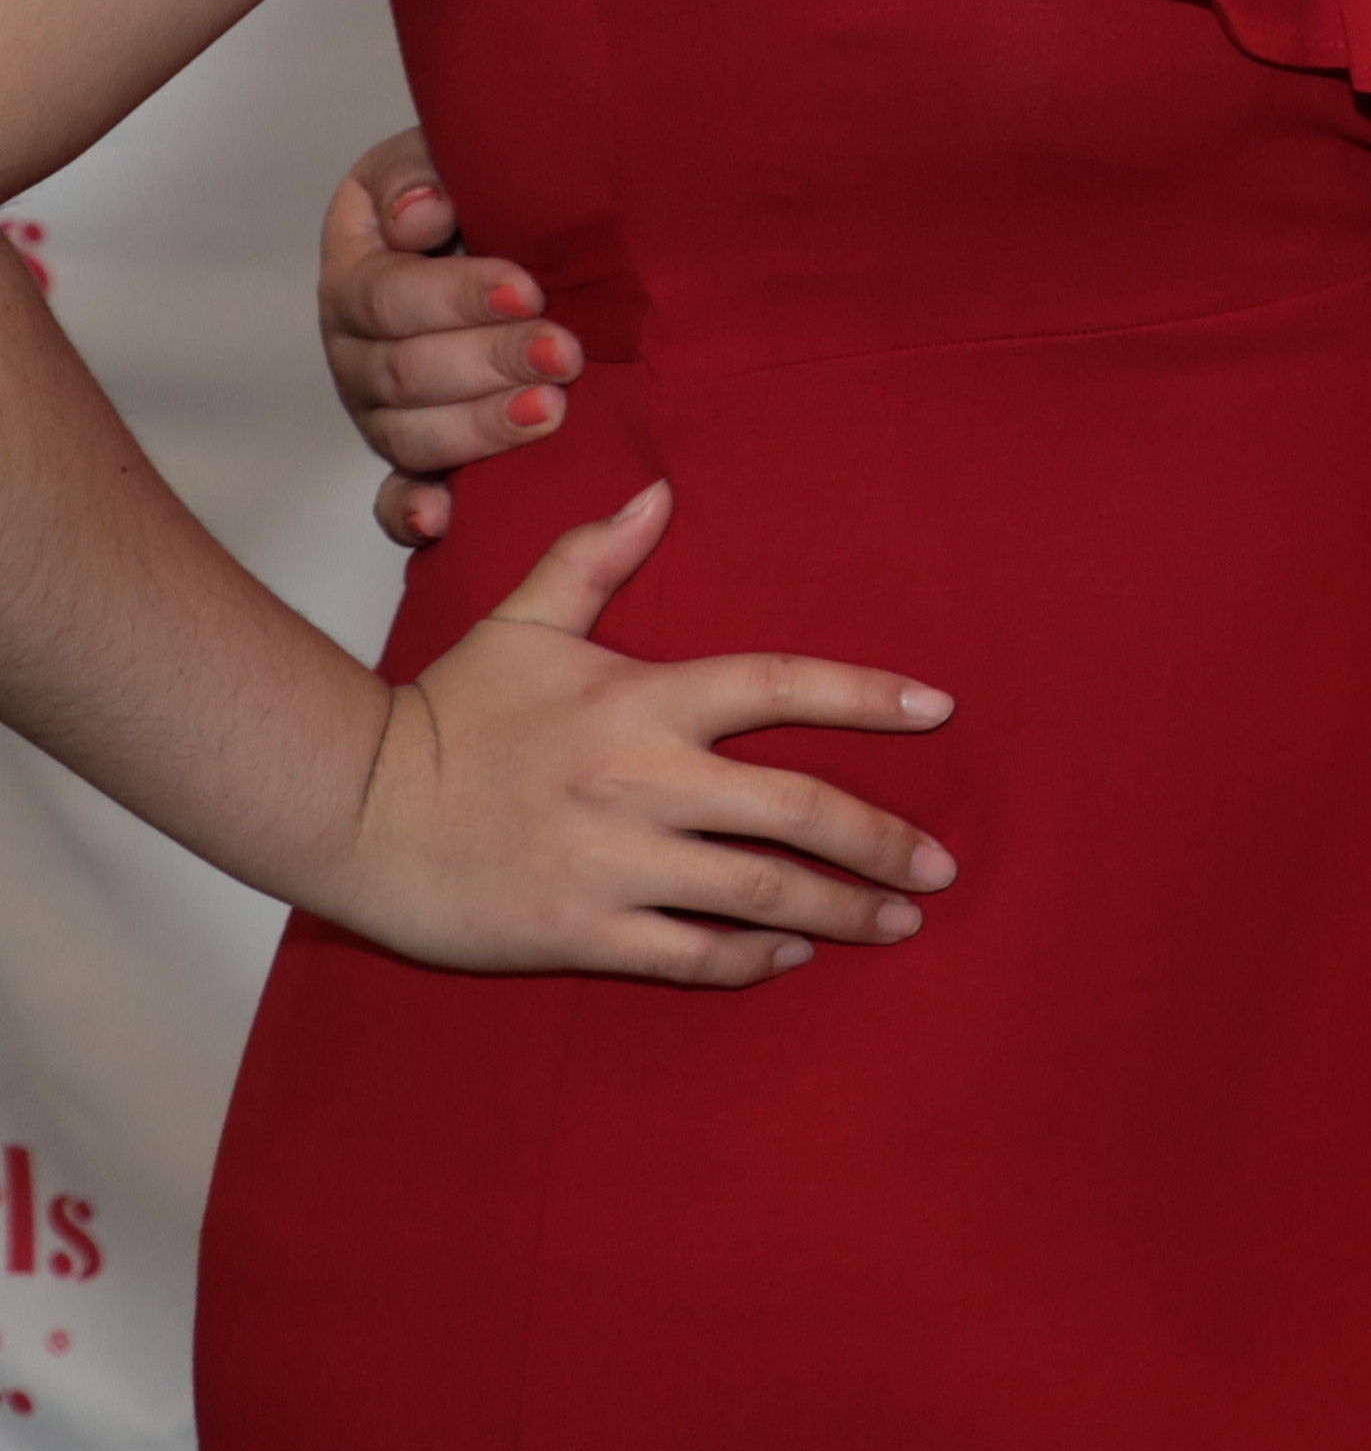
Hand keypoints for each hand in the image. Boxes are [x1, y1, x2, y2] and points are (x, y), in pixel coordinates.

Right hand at [316, 482, 956, 984]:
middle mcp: (643, 781)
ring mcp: (613, 862)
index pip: (784, 684)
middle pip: (799, 809)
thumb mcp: (524, 624)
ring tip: (898, 922)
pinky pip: (688, 953)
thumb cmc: (446, 715)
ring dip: (843, 910)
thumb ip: (596, 559)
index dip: (871, 696)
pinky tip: (792, 953)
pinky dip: (750, 958)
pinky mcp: (577, 930)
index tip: (940, 710)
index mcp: (643, 700)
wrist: (348, 809)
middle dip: (883, 841)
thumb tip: (658, 493)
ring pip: (759, 892)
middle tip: (943, 865)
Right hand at [320, 120, 562, 549]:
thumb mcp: (450, 156)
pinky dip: (412, 513)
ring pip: (411, 435)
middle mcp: (355, 346)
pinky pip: (394, 497)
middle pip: (406, 371)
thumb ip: (421, 172)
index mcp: (357, 270)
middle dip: (492, 362)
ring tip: (552, 412)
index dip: (457, 295)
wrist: (515, 235)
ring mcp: (379, 408)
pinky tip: (444, 520)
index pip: (390, 294)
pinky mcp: (410, 455)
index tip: (530, 289)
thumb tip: (419, 216)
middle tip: (566, 353)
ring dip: (482, 428)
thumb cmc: (483, 192)